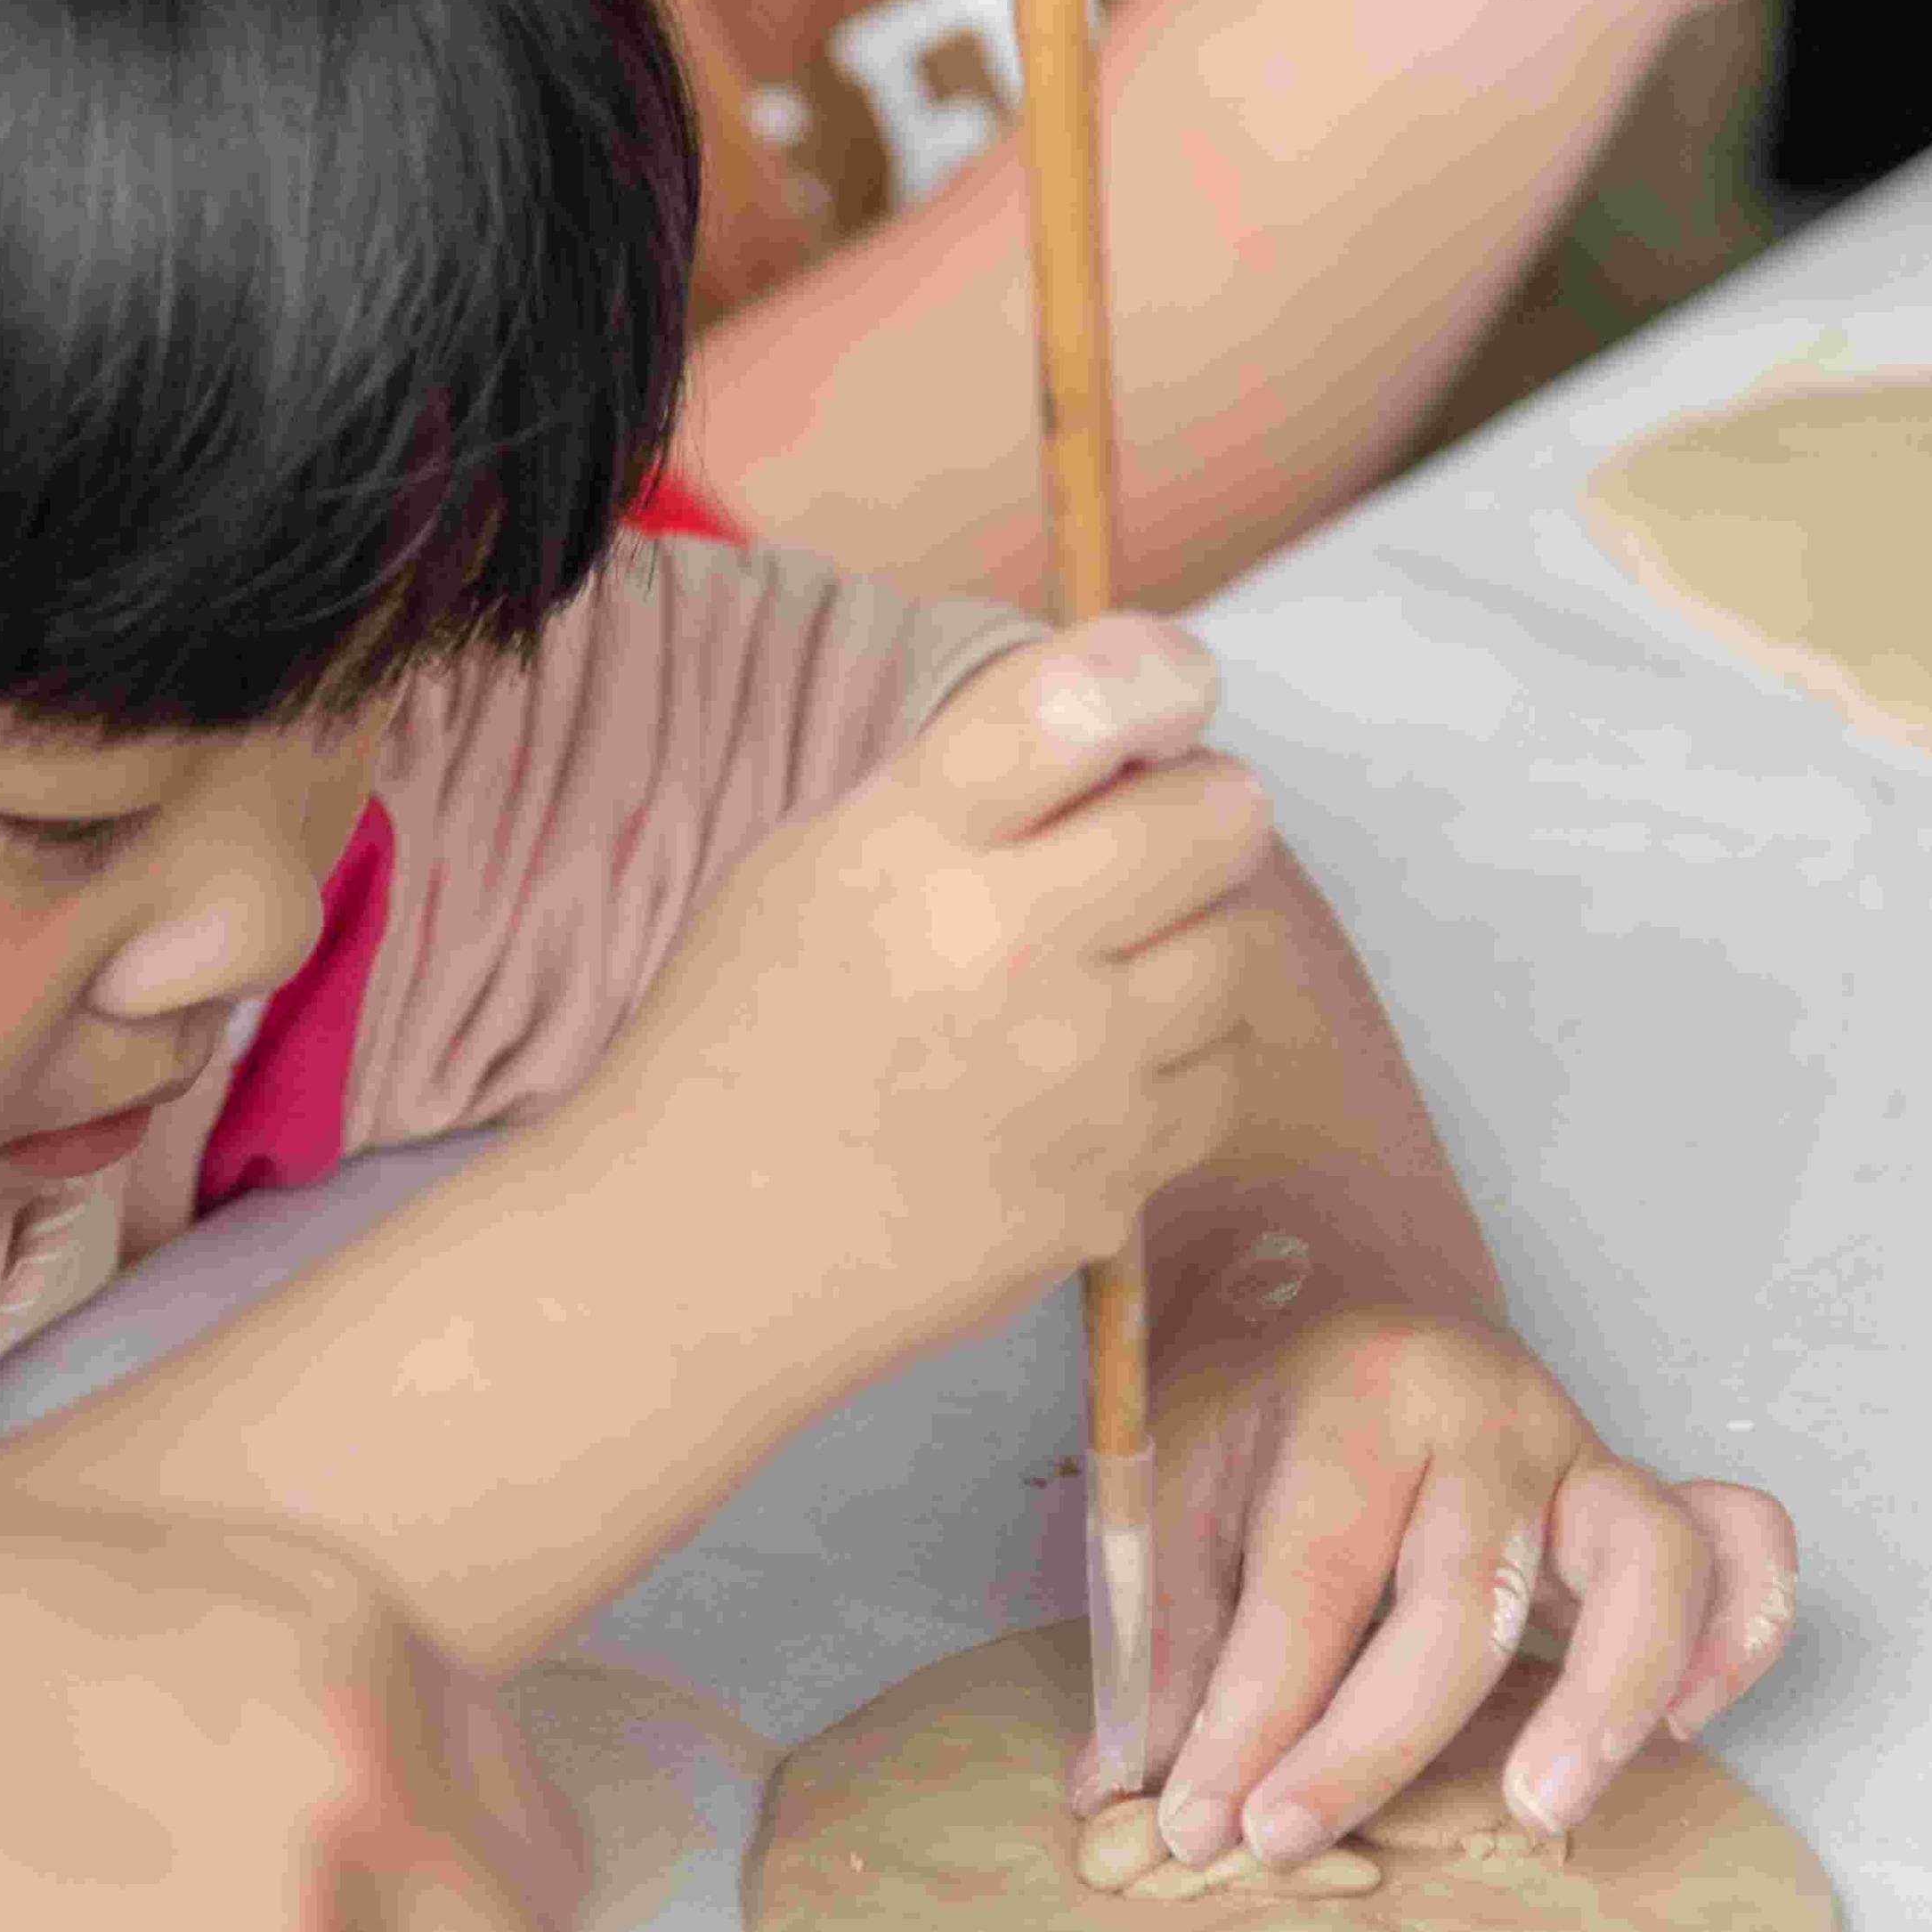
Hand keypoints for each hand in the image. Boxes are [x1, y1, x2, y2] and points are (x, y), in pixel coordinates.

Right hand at [579, 616, 1278, 1366]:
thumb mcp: (804, 867)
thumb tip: (1119, 731)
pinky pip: (1218, 1079)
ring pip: (1240, 950)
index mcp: (911, 847)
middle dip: (1207, 806)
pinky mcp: (1110, 1184)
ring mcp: (1076, 1078)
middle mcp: (1009, 949)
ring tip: (1115, 962)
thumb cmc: (735, 1041)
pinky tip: (1099, 1068)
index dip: (1160, 673)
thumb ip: (955, 795)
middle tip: (1164, 831)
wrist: (691, 1257)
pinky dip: (1180, 1061)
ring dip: (1196, 936)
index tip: (1176, 685)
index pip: (1083, 705)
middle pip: (1216, 822)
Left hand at [1110, 1309, 1797, 1866]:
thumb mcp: (1172, 1495)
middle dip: (1373, 1740)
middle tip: (1288, 1837)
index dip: (1251, 1716)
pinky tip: (1679, 1726)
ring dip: (1606, 1695)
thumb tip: (1117, 1794)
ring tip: (1538, 1807)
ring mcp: (1585, 1450)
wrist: (1332, 1290)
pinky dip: (1737, 1633)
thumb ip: (1160, 1644)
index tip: (1196, 1820)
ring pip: (1647, 1562)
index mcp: (1362, 1394)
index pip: (1311, 1577)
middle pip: (1465, 1594)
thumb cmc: (1255, 1412)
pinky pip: (1740, 1547)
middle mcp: (1492, 1411)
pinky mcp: (1641, 1495)